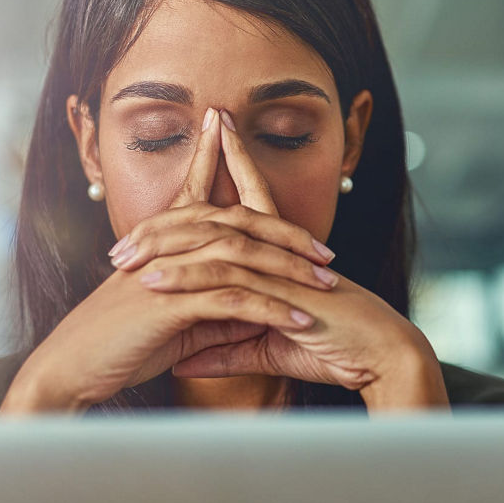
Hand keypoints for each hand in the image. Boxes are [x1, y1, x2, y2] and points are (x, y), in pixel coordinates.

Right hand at [0, 107, 337, 415]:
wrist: (68, 370)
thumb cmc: (115, 346)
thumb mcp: (173, 323)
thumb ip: (213, 311)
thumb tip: (255, 313)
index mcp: (162, 242)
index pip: (204, 196)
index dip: (230, 167)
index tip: (268, 162)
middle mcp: (166, 246)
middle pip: (238, 222)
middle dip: (288, 235)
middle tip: (327, 252)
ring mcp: (167, 271)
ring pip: (242, 256)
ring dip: (290, 271)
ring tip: (327, 285)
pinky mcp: (170, 304)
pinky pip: (233, 300)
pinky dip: (272, 309)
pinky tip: (301, 320)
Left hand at [118, 108, 448, 408]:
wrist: (381, 358)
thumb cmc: (335, 350)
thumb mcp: (268, 349)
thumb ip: (225, 349)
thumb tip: (184, 360)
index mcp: (280, 255)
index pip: (247, 202)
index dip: (225, 169)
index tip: (203, 142)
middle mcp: (278, 251)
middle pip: (218, 216)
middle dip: (170, 216)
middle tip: (125, 234)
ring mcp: (280, 266)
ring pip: (214, 244)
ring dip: (165, 249)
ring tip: (123, 259)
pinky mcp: (283, 289)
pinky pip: (228, 280)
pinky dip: (189, 280)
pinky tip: (154, 283)